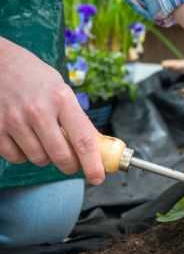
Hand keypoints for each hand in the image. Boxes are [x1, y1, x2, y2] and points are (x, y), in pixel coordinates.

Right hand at [0, 37, 104, 183]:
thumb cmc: (35, 77)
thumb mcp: (62, 90)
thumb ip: (76, 118)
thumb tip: (95, 146)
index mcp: (62, 99)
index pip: (83, 140)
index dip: (93, 163)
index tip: (98, 177)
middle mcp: (39, 111)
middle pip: (61, 155)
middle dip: (70, 166)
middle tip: (72, 164)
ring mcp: (15, 120)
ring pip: (38, 159)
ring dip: (46, 158)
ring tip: (44, 140)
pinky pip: (15, 157)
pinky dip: (23, 155)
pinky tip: (25, 139)